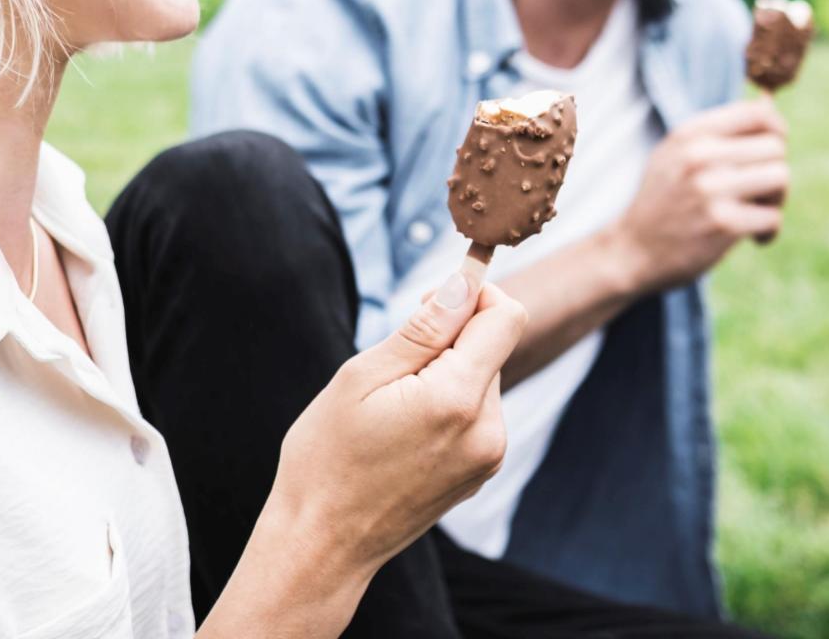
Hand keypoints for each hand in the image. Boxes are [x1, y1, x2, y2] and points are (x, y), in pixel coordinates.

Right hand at [263, 275, 526, 579]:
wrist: (323, 544)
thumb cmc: (327, 457)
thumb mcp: (362, 377)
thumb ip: (423, 329)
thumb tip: (463, 283)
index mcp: (458, 400)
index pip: (505, 317)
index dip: (474, 292)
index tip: (428, 300)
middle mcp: (488, 430)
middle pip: (491, 344)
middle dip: (448, 336)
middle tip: (390, 363)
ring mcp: (488, 456)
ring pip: (482, 375)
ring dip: (445, 369)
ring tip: (392, 403)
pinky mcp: (481, 471)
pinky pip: (476, 409)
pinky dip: (447, 399)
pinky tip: (404, 425)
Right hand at [608, 99, 788, 295]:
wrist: (634, 250)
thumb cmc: (664, 199)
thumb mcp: (676, 153)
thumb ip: (718, 129)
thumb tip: (769, 101)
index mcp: (689, 134)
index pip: (757, 113)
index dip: (776, 129)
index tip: (769, 151)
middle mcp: (698, 155)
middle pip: (776, 147)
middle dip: (774, 169)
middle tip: (756, 191)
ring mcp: (710, 189)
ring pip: (781, 177)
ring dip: (776, 199)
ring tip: (755, 210)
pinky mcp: (723, 223)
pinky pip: (773, 217)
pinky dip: (768, 230)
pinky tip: (751, 237)